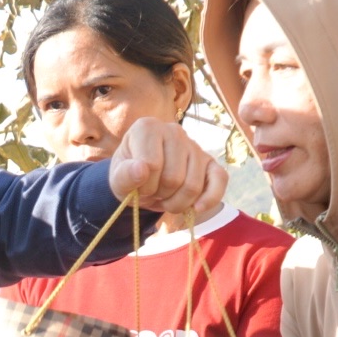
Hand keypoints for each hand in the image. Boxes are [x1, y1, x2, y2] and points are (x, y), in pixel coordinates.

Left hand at [108, 118, 228, 216]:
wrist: (143, 180)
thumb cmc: (129, 175)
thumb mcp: (117, 179)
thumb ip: (124, 175)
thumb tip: (142, 169)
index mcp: (147, 127)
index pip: (152, 165)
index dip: (144, 185)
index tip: (138, 187)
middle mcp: (173, 130)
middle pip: (174, 178)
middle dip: (161, 195)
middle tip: (152, 194)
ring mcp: (194, 145)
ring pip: (193, 186)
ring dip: (177, 203)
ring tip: (165, 197)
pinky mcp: (210, 161)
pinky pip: (220, 180)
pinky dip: (210, 199)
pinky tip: (196, 208)